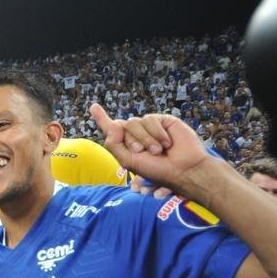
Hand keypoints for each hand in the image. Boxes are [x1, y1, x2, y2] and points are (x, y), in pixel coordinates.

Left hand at [90, 104, 213, 195]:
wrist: (182, 169)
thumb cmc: (156, 169)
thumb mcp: (128, 161)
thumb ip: (114, 143)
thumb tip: (113, 123)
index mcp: (127, 145)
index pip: (113, 129)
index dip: (102, 118)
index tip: (93, 107)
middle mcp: (137, 134)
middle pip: (122, 126)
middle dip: (132, 141)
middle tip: (144, 153)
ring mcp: (150, 127)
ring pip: (135, 122)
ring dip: (146, 139)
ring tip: (158, 151)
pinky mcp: (163, 121)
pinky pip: (150, 119)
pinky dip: (157, 133)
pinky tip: (167, 143)